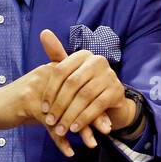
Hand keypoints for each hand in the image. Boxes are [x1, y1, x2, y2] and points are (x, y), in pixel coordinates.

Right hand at [0, 31, 101, 156]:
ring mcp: (38, 88)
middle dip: (92, 115)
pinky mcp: (27, 102)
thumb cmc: (21, 104)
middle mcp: (48, 75)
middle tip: (106, 129)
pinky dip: (59, 140)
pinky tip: (68, 151)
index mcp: (55, 70)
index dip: (95, 102)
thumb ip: (64, 99)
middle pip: (76, 97)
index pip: (81, 86)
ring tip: (92, 143)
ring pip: (65, 111)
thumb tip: (89, 110)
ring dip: (80, 129)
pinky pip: (49, 124)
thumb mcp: (45, 97)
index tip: (108, 117)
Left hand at [38, 29, 132, 145]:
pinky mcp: (117, 91)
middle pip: (72, 84)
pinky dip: (84, 119)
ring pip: (84, 97)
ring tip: (60, 128)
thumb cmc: (85, 86)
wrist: (111, 103)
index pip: (61, 71)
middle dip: (59, 106)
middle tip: (50, 122)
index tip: (43, 109)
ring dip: (70, 115)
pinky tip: (74, 129)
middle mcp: (98, 61)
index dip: (50, 91)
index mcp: (83, 55)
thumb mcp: (70, 73)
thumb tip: (43, 32)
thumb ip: (56, 55)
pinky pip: (97, 106)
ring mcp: (109, 75)